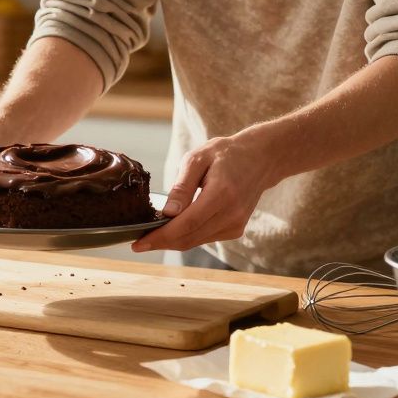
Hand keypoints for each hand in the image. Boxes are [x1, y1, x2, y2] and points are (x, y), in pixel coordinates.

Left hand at [132, 126, 285, 252]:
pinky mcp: (236, 229)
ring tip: (152, 233)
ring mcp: (236, 224)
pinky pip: (204, 237)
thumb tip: (167, 213)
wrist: (259, 158)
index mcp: (222, 194)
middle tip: (138, 242)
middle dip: (161, 242)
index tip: (138, 244)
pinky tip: (175, 227)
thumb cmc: (225, 154)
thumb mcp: (198, 158)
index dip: (161, 237)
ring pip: (195, 241)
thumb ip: (182, 186)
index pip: (186, 224)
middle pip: (189, 238)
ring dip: (173, 240)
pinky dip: (187, 235)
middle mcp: (232, 214)